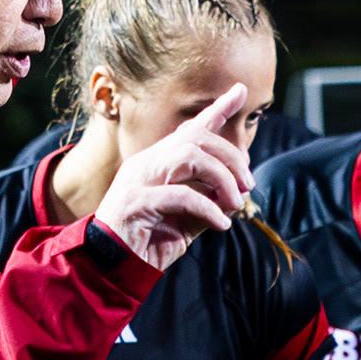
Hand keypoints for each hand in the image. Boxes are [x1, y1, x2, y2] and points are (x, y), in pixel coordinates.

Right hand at [94, 84, 255, 273]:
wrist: (112, 267)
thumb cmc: (149, 242)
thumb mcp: (187, 218)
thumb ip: (208, 201)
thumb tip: (238, 194)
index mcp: (156, 162)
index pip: (189, 129)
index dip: (217, 109)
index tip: (239, 92)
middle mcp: (145, 163)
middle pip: (196, 139)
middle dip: (230, 157)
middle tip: (248, 185)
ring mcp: (137, 179)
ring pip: (190, 157)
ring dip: (222, 179)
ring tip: (236, 203)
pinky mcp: (134, 201)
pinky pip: (181, 195)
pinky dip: (208, 208)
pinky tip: (221, 224)